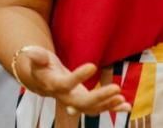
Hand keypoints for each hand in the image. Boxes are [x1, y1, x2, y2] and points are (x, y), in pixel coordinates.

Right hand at [14, 46, 130, 115]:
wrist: (43, 81)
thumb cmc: (40, 66)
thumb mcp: (35, 58)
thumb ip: (36, 56)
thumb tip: (36, 53)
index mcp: (54, 85)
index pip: (66, 85)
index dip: (78, 77)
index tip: (93, 65)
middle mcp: (65, 98)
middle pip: (83, 103)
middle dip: (100, 97)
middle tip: (116, 88)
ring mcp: (76, 102)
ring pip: (92, 109)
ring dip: (108, 105)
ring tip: (122, 99)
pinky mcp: (85, 101)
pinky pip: (100, 108)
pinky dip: (113, 108)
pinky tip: (127, 106)